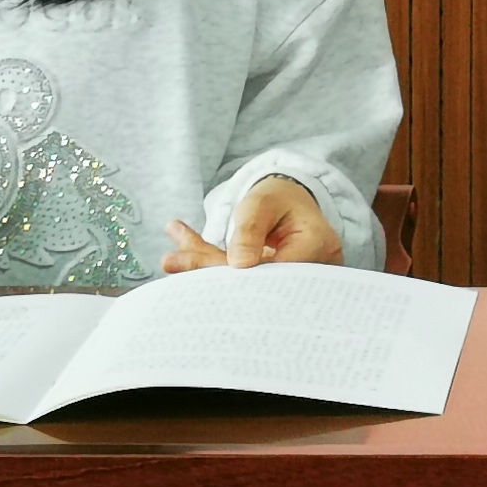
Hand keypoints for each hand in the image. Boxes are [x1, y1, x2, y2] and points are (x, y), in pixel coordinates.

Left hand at [163, 175, 343, 274]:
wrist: (289, 200)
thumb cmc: (279, 197)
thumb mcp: (261, 202)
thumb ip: (250, 229)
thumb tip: (237, 265)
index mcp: (316, 246)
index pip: (274, 272)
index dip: (238, 274)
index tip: (200, 266)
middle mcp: (311, 271)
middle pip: (258, 283)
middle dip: (212, 273)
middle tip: (172, 261)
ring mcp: (294, 284)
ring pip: (246, 286)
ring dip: (207, 272)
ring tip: (171, 259)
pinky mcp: (272, 290)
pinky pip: (242, 284)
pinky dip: (213, 272)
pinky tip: (181, 258)